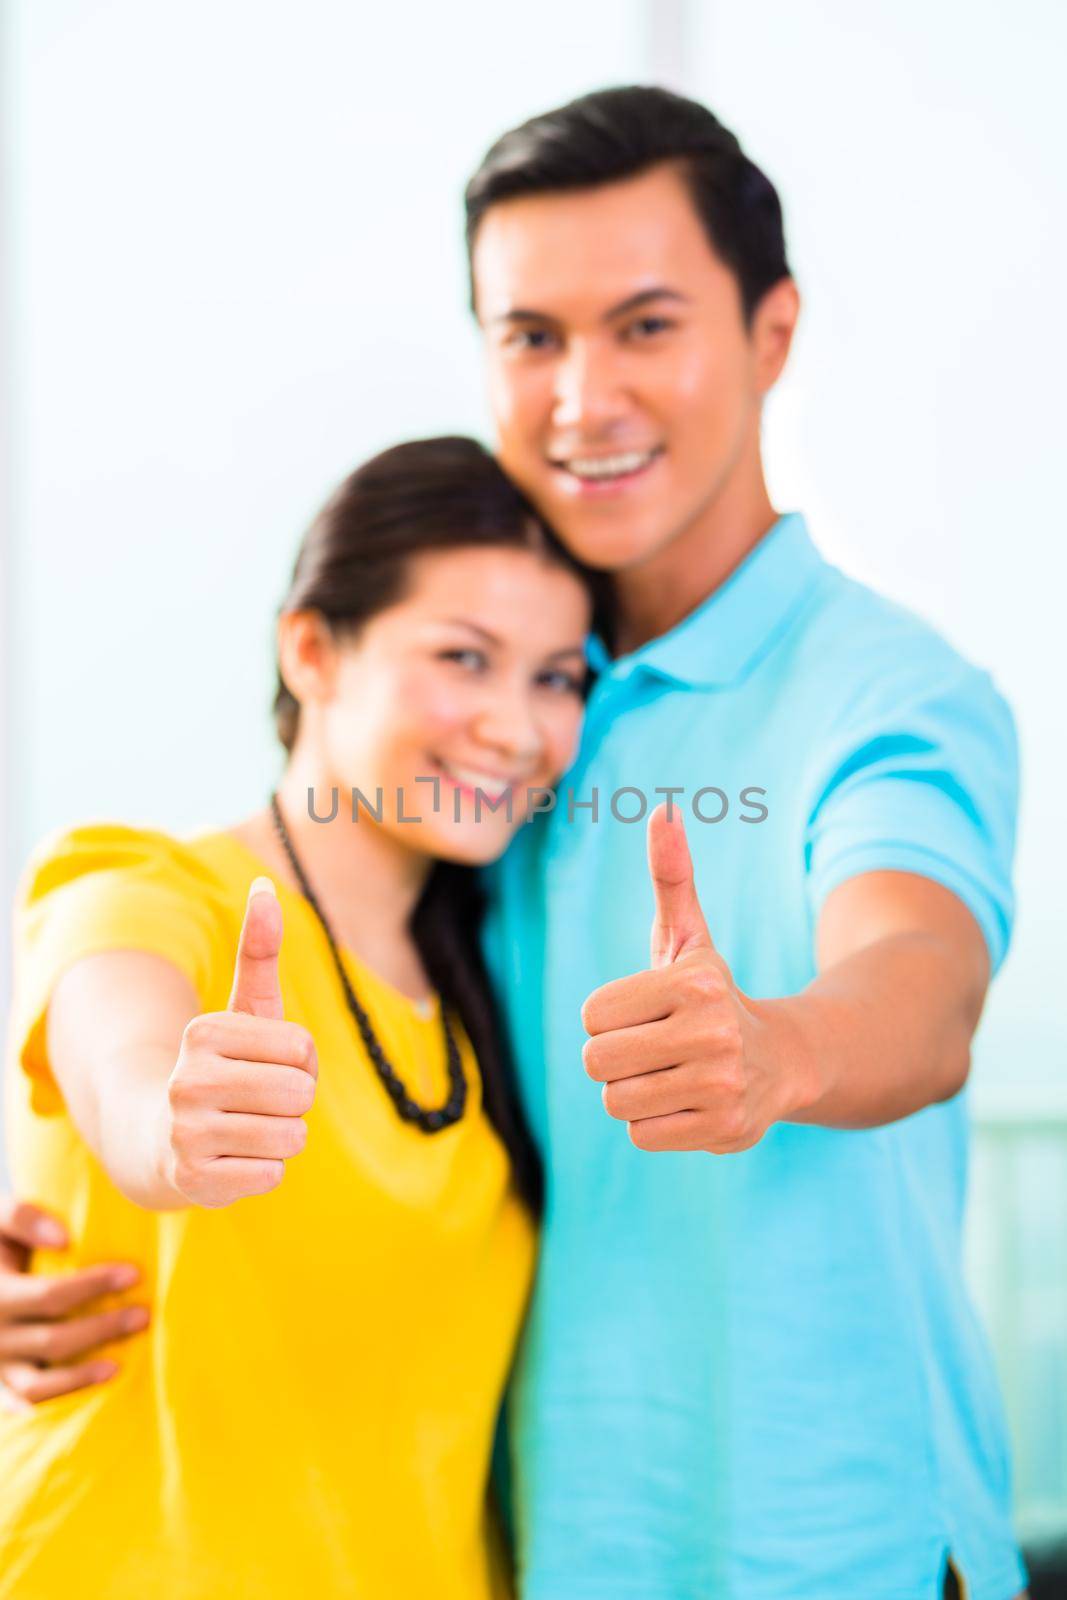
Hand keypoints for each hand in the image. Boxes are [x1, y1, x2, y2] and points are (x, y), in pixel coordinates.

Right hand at [0, 1198, 148, 1410]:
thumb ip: (23, 1218)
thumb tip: (63, 1239)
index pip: (50, 1296)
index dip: (93, 1286)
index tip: (133, 1274)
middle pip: (52, 1340)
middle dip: (101, 1329)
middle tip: (143, 1315)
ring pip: (36, 1384)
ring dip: (80, 1377)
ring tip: (118, 1366)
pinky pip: (24, 1402)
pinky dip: (52, 1401)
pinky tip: (84, 1398)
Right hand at [162, 876, 317, 1206]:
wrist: (157, 1140)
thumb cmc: (219, 1069)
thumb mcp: (240, 1011)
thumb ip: (258, 951)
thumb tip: (265, 884)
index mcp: (204, 1033)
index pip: (303, 1049)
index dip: (301, 1064)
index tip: (266, 1067)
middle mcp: (186, 1080)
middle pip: (300, 1093)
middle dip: (294, 1102)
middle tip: (260, 1103)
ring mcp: (186, 1133)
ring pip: (291, 1136)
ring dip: (282, 1137)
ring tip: (248, 1130)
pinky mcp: (192, 1181)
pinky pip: (273, 1174)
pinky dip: (265, 1170)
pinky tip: (234, 1160)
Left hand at [581, 804, 789, 1153]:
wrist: (784, 1061)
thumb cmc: (712, 995)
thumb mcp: (689, 937)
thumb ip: (671, 876)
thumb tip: (663, 810)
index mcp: (696, 982)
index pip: (592, 1015)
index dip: (608, 1017)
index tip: (644, 1013)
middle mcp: (713, 1032)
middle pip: (598, 1061)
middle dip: (616, 1057)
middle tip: (653, 1048)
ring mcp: (722, 1084)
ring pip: (616, 1100)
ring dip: (633, 1091)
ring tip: (670, 1074)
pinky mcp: (724, 1129)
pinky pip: (642, 1133)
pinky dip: (654, 1122)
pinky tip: (686, 1102)